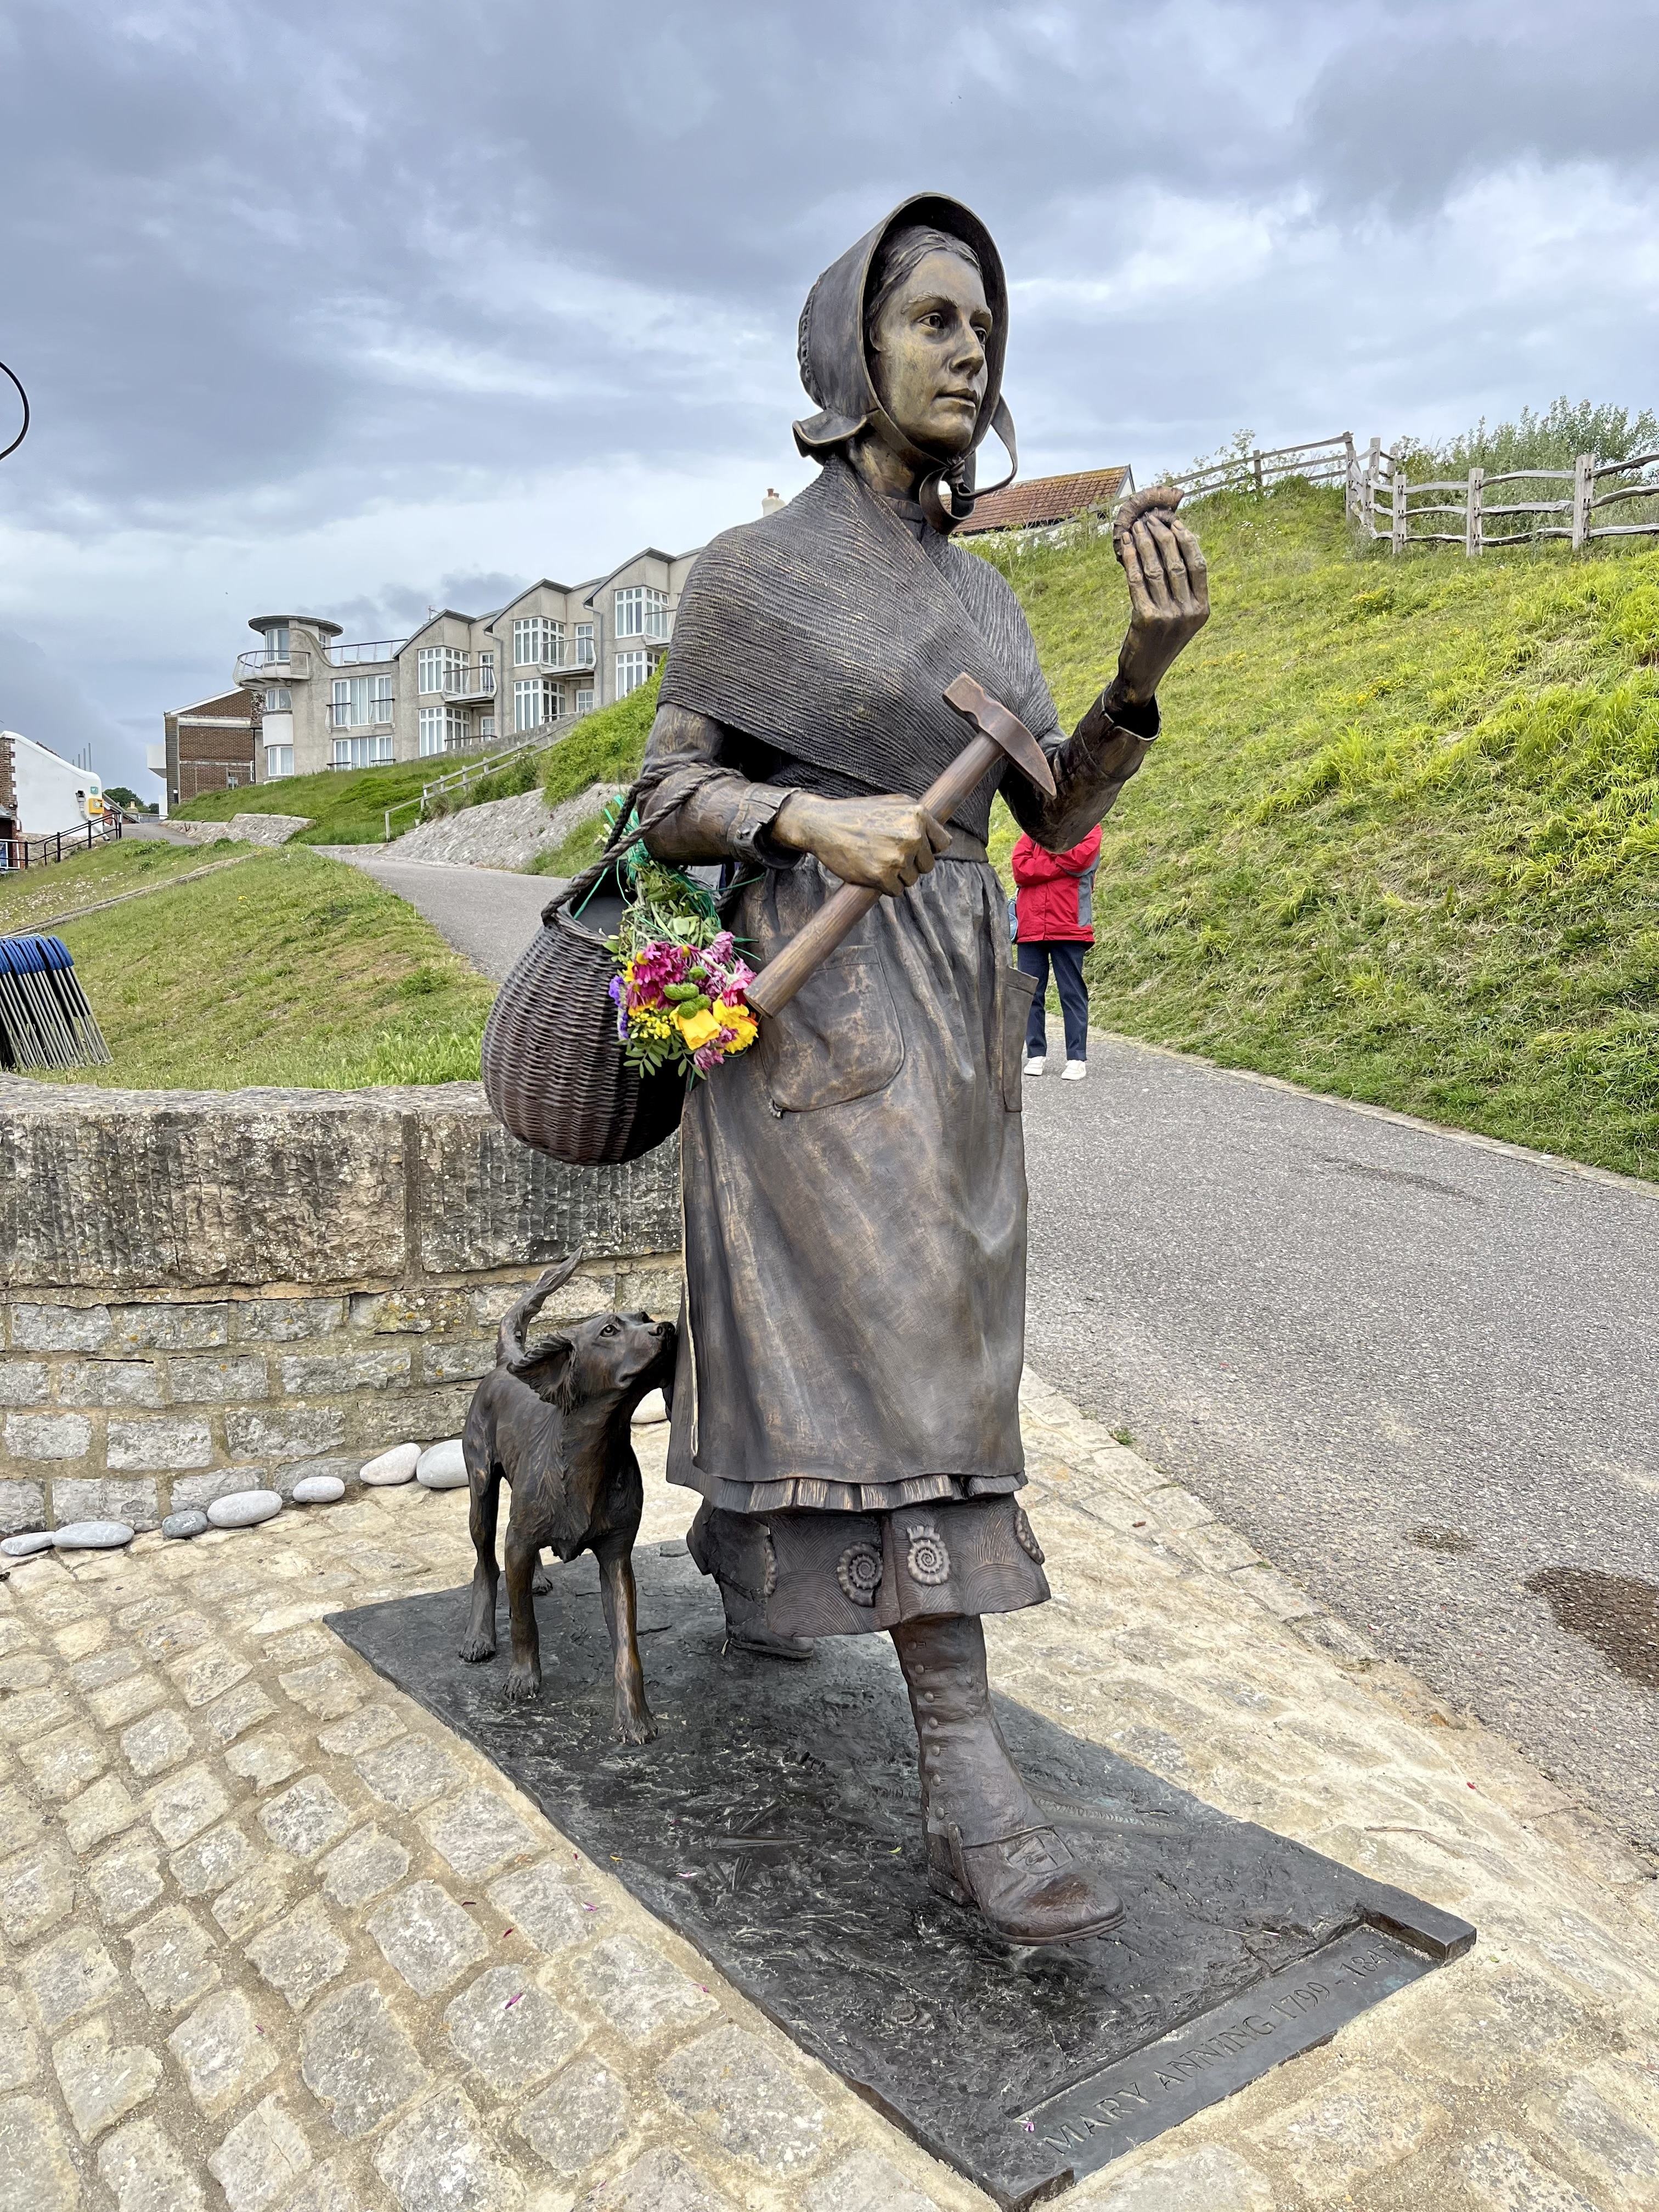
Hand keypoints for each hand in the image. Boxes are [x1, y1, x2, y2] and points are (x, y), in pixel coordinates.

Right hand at [772, 791, 950, 896]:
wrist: (823, 825)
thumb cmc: (858, 814)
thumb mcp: (895, 803)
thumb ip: (919, 817)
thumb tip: (942, 838)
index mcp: (918, 815)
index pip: (943, 843)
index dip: (928, 847)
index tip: (913, 847)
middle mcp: (912, 835)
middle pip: (927, 865)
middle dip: (911, 863)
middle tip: (886, 852)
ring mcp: (898, 857)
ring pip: (911, 879)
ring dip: (897, 875)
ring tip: (876, 858)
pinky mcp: (882, 876)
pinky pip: (896, 891)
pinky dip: (885, 886)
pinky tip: (871, 870)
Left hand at [1106, 485, 1208, 708]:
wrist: (1143, 674)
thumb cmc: (1160, 641)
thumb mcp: (1180, 617)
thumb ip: (1183, 589)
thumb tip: (1174, 544)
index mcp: (1202, 609)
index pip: (1198, 564)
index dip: (1186, 539)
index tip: (1174, 522)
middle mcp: (1189, 612)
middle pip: (1175, 562)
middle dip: (1161, 536)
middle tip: (1149, 519)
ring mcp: (1168, 617)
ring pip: (1155, 569)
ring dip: (1143, 543)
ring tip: (1135, 528)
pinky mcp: (1145, 620)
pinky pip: (1137, 581)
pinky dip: (1130, 560)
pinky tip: (1124, 546)